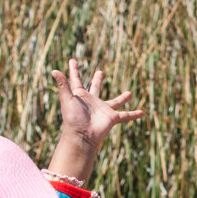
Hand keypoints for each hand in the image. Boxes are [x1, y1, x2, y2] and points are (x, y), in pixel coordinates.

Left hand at [48, 60, 144, 184]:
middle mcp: (92, 101)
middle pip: (95, 88)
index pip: (76, 80)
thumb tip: (54, 70)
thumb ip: (62, 85)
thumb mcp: (67, 99)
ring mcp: (103, 109)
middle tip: (100, 72)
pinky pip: (125, 116)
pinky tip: (142, 113)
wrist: (82, 136)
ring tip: (130, 93)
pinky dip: (133, 114)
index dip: (74, 70)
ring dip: (122, 98)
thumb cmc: (72, 119)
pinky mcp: (112, 118)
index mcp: (80, 96)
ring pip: (114, 102)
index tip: (72, 60)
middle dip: (97, 80)